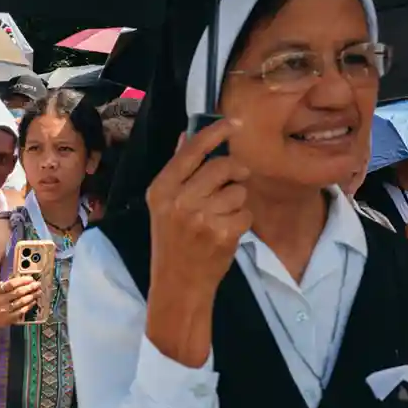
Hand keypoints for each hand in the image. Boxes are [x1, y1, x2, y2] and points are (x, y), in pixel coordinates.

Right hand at [0, 275, 40, 329]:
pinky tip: (34, 301)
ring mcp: (5, 310)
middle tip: (38, 285)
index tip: (30, 279)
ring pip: (21, 302)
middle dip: (30, 288)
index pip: (10, 284)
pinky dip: (29, 305)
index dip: (22, 281)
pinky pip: (22, 311)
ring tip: (38, 292)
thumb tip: (20, 279)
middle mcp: (0, 300)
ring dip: (32, 296)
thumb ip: (5, 285)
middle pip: (18, 292)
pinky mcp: (9, 318)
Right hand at [147, 117, 250, 289]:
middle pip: (222, 166)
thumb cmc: (173, 241)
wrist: (178, 284)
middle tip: (237, 179)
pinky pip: (245, 212)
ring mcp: (201, 218)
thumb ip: (176, 171)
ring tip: (222, 216)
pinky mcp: (222, 233)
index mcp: (162, 189)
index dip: (215, 133)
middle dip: (235, 171)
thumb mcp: (163, 205)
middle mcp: (179, 201)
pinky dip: (241, 221)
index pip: (192, 151)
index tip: (234, 123)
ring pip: (238, 191)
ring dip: (237, 201)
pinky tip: (226, 232)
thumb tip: (186, 136)